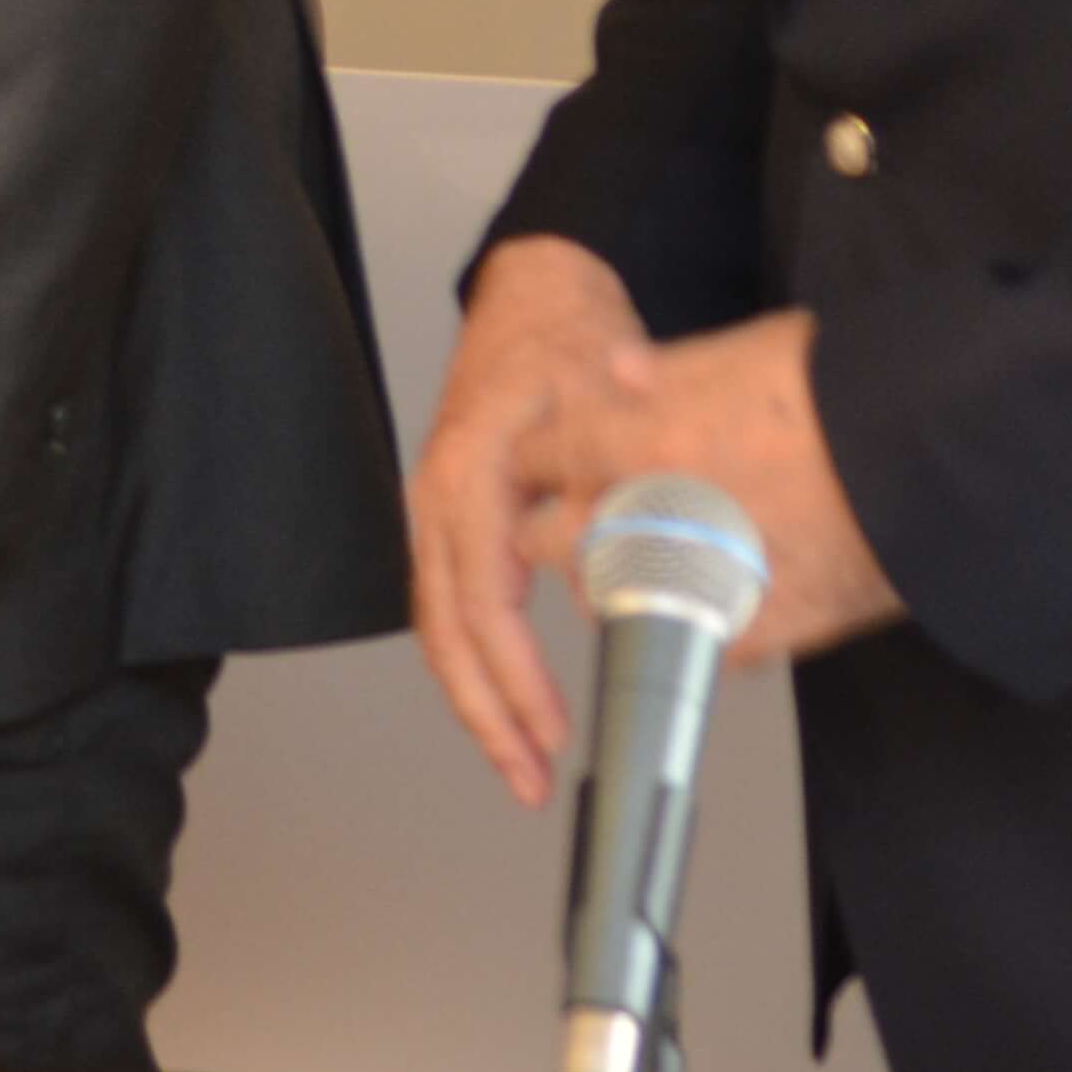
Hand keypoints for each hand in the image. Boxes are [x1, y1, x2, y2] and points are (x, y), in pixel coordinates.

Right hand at [411, 236, 643, 806]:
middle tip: (529, 778)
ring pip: (440, 627)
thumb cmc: (564, 332)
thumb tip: (633, 471)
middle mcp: (440, 497)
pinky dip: (475, 664)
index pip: (484, 599)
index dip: (515, 675)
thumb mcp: (603, 371)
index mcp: (471, 472)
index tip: (550, 729)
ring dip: (477, 702)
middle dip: (486, 715)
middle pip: (445, 631)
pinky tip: (507, 703)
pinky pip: (450, 606)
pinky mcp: (454, 520)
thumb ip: (616, 427)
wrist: (535, 292)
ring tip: (520, 764)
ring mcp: (439, 510)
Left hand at [512, 307, 902, 667]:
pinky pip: (694, 639)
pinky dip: (701, 623)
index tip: (548, 463)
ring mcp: (695, 577)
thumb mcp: (747, 349)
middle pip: (548, 540)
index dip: (542, 458)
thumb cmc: (849, 392)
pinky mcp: (751, 629)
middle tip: (589, 522)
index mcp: (639, 435)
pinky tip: (722, 600)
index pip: (538, 454)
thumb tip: (619, 370)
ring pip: (611, 599)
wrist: (936, 459)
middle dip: (560, 532)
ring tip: (654, 561)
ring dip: (620, 581)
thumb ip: (669, 369)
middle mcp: (652, 509)